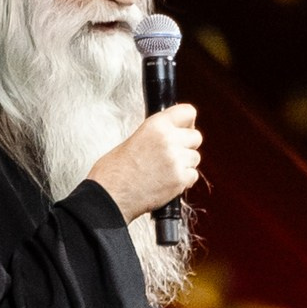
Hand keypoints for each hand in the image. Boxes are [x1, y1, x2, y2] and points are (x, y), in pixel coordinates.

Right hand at [88, 106, 201, 222]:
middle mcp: (169, 140)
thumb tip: (171, 134)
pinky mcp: (180, 180)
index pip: (188, 112)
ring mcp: (176, 160)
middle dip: (187, 145)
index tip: (184, 128)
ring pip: (195, 157)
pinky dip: (184, 179)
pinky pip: (193, 175)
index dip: (187, 122)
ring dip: (185, 163)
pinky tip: (167, 181)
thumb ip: (156, 134)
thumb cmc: (113, 171)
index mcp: (156, 125)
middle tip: (173, 153)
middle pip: (196, 137)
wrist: (110, 196)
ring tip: (165, 170)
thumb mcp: (133, 139)